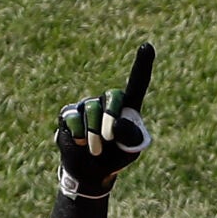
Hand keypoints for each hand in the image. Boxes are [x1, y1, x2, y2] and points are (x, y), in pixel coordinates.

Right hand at [56, 44, 154, 197]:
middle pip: (112, 96)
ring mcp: (86, 105)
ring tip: (95, 149)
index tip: (148, 46)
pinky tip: (80, 142)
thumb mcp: (130, 151)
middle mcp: (106, 100)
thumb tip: (118, 122)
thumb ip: (131, 136)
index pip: (137, 82)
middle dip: (110, 117)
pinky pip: (72, 117)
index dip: (143, 65)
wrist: (91, 171)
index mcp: (127, 106)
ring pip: (91, 110)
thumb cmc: (115, 158)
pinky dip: (78, 133)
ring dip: (93, 134)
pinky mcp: (68, 113)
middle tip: (108, 138)